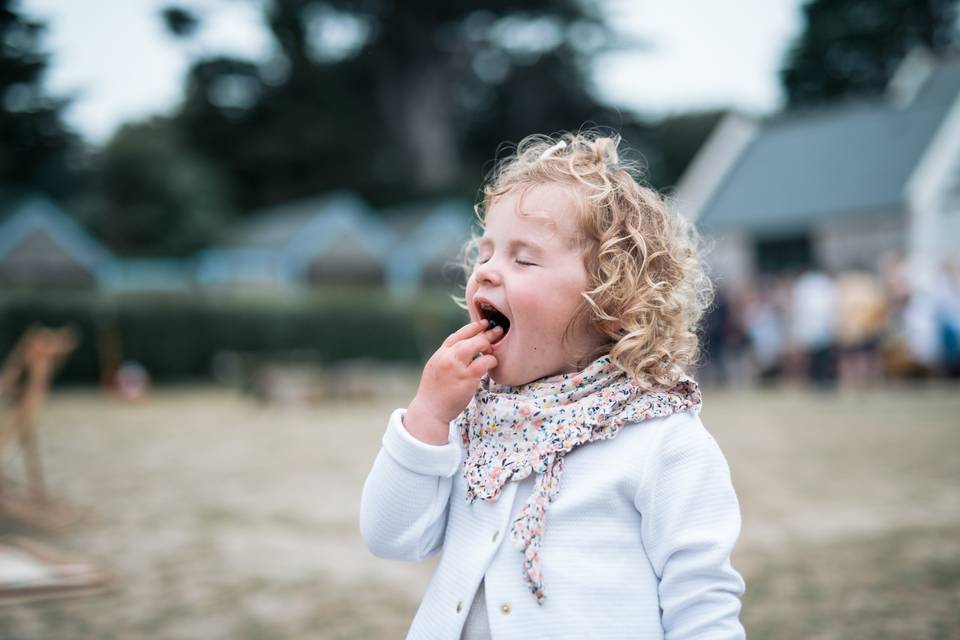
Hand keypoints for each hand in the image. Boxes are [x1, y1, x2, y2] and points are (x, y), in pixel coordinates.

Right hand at [404, 320, 501, 444]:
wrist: (430, 411)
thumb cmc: (434, 393)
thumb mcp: (436, 369)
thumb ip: (448, 358)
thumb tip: (463, 349)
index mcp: (440, 355)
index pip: (457, 335)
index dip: (472, 327)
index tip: (483, 324)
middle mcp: (447, 358)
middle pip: (469, 338)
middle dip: (485, 333)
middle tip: (498, 331)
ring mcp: (457, 367)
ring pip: (477, 345)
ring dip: (488, 344)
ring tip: (494, 348)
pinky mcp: (467, 378)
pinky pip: (484, 362)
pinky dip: (491, 360)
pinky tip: (493, 363)